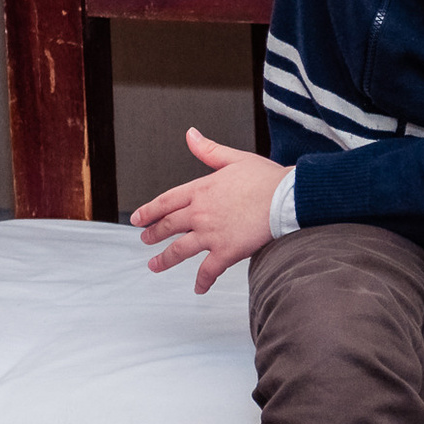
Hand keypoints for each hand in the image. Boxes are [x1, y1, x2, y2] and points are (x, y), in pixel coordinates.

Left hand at [130, 128, 289, 294]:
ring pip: (180, 250)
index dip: (149, 210)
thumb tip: (191, 135)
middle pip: (168, 226)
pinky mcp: (226, 252)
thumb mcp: (234, 158)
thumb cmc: (266, 178)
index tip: (138, 218)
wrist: (286, 198)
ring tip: (154, 265)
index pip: (166, 201)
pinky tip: (198, 288)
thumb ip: (208, 150)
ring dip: (164, 259)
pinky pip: (208, 270)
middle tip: (145, 239)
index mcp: (201, 190)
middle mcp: (201, 213)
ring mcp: (211, 234)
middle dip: (153, 233)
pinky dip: (202, 281)